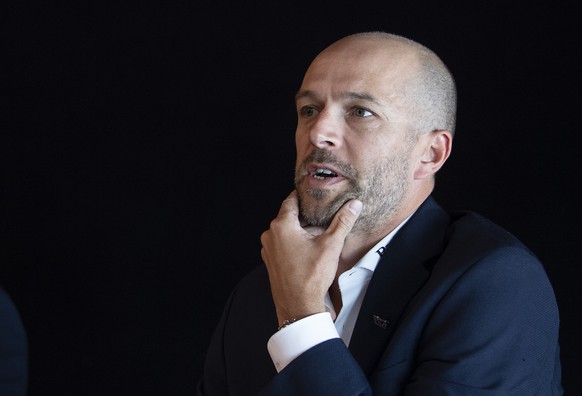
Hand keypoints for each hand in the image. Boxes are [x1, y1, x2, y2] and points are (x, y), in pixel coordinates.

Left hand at [260, 191, 361, 326]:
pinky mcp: (271, 261)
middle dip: (307, 217)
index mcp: (282, 226)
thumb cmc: (311, 278)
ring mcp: (268, 249)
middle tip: (323, 216)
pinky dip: (295, 243)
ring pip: (286, 231)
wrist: (299, 307)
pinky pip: (283, 245)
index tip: (314, 194)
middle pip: (290, 216)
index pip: (291, 200)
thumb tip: (354, 205)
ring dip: (302, 231)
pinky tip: (310, 250)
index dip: (304, 196)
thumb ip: (342, 221)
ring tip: (320, 235)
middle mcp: (270, 235)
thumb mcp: (331, 245)